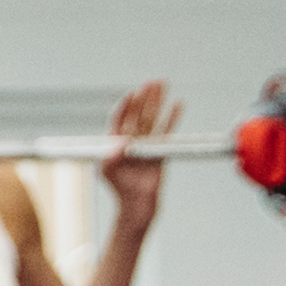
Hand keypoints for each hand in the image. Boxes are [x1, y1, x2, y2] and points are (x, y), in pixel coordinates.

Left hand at [102, 79, 178, 226]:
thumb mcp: (108, 172)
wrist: (137, 204)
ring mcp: (146, 143)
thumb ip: (110, 159)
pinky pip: (167, 131)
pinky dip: (172, 117)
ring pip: (153, 118)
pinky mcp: (159, 150)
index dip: (126, 106)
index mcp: (115, 141)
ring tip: (163, 84)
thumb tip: (117, 146)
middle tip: (153, 81)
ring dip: (158, 101)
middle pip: (139, 113)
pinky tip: (177, 104)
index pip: (120, 117)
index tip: (132, 94)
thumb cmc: (119, 189)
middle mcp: (131, 138)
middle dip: (145, 97)